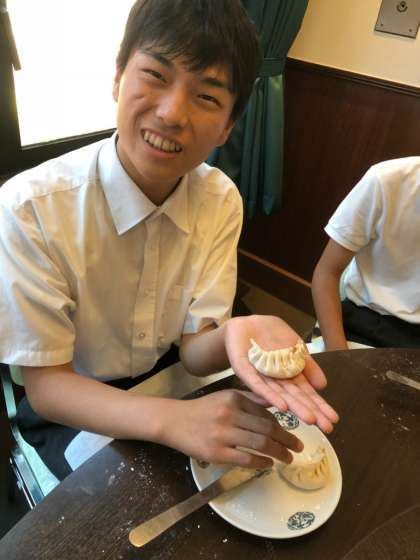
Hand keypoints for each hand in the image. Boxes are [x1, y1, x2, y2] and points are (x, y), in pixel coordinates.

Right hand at [159, 390, 302, 468]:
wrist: (173, 421)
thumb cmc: (202, 409)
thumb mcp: (225, 396)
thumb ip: (250, 399)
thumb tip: (276, 402)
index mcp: (234, 398)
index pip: (266, 412)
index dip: (283, 425)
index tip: (291, 434)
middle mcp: (230, 414)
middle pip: (268, 428)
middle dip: (287, 440)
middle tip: (299, 448)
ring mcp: (223, 434)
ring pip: (260, 443)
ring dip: (279, 453)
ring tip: (288, 458)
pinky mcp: (216, 452)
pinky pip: (246, 459)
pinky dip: (261, 463)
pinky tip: (268, 464)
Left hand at [224, 315, 338, 432]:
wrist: (246, 322)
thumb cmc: (272, 335)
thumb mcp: (296, 347)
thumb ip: (308, 366)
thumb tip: (323, 386)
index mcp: (289, 375)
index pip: (306, 392)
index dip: (320, 406)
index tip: (334, 420)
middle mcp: (276, 381)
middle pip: (295, 397)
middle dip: (311, 411)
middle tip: (327, 428)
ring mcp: (261, 377)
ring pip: (280, 394)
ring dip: (295, 407)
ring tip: (310, 419)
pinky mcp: (244, 371)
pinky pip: (257, 385)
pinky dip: (269, 395)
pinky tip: (281, 406)